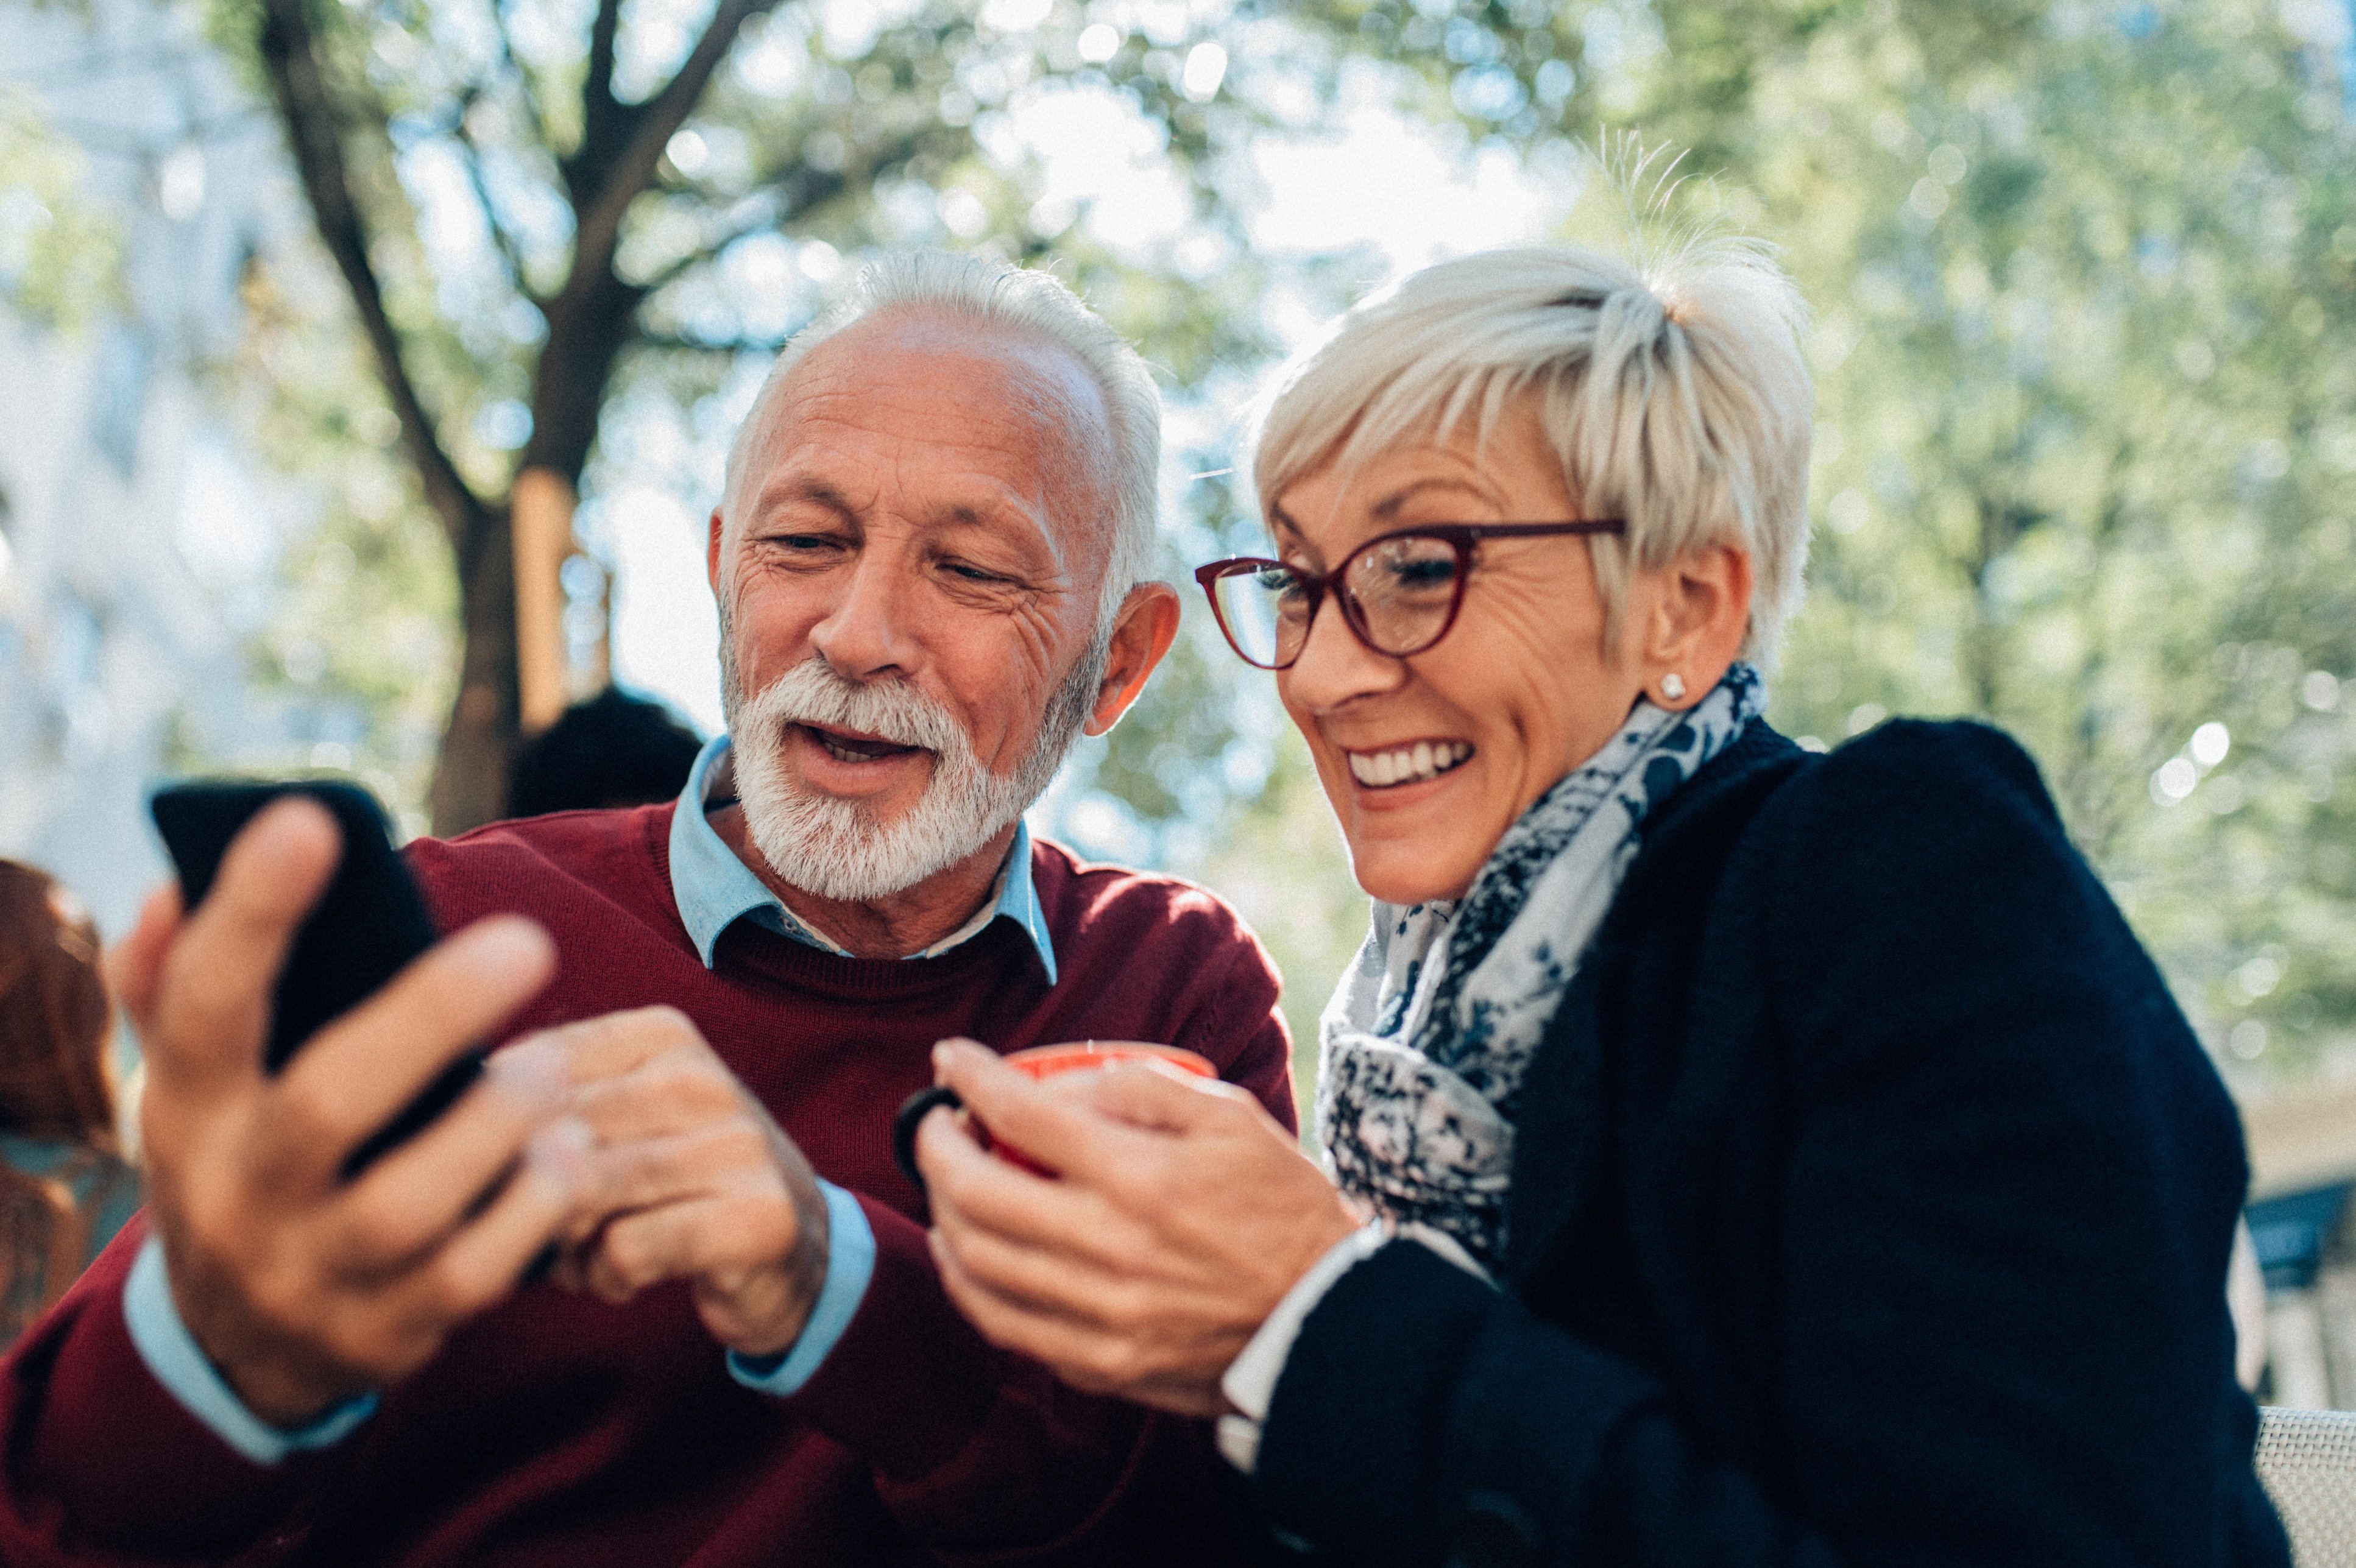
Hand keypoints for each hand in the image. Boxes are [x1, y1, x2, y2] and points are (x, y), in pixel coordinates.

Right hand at [117, 799, 592, 1426]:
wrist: (238, 1340)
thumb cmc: (241, 1155)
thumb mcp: (192, 1080)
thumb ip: (174, 980)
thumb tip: (175, 888)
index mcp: (190, 1111)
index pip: (202, 1004)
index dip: (249, 915)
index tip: (311, 820)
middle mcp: (239, 1196)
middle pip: (327, 1105)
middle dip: (430, 1018)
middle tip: (528, 941)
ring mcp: (310, 1275)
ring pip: (406, 1205)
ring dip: (494, 1126)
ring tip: (549, 1070)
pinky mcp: (382, 1333)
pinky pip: (468, 1278)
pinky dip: (530, 1212)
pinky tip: (568, 1154)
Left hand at [506, 1008, 829, 1358]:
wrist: (795, 1250)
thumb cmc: (671, 1187)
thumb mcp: (613, 1123)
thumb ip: (538, 1106)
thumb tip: (431, 1114)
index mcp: (660, 1035)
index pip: (532, 1066)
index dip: (494, 1132)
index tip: (502, 1170)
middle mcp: (701, 1078)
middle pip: (552, 1133)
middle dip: (525, 1195)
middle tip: (538, 1229)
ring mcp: (736, 1145)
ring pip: (584, 1191)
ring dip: (563, 1242)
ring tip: (581, 1254)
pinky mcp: (756, 1216)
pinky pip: (628, 1249)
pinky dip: (609, 1276)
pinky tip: (628, 1276)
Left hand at [915, 1039, 1359, 1416]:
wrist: (1325, 1318)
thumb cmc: (1279, 1205)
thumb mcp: (1228, 1117)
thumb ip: (1139, 1088)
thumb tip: (1053, 1086)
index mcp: (1145, 1176)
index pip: (1023, 1114)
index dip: (971, 1079)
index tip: (949, 1060)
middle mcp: (1112, 1247)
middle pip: (977, 1192)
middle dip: (935, 1145)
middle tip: (935, 1122)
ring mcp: (1100, 1315)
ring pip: (976, 1263)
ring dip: (942, 1213)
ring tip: (946, 1182)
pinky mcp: (1098, 1363)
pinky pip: (1003, 1323)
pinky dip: (967, 1282)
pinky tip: (967, 1251)